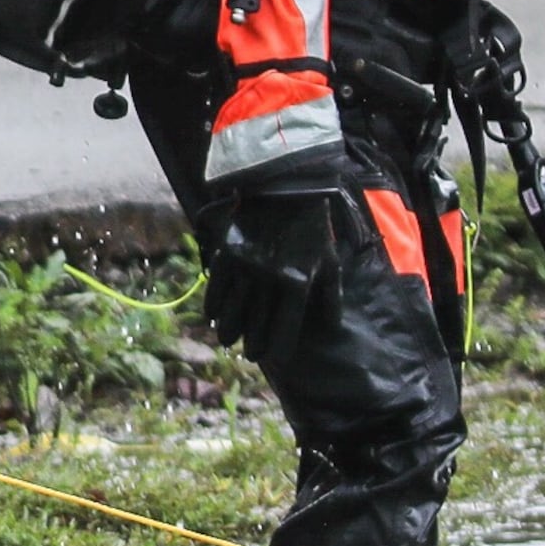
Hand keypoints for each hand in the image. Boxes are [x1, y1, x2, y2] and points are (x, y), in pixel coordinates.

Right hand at [203, 191, 351, 372]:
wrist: (282, 185)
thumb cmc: (311, 224)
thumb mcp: (329, 258)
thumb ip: (331, 294)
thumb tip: (332, 326)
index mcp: (297, 283)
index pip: (285, 327)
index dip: (276, 348)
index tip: (271, 360)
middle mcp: (269, 280)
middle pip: (256, 323)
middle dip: (252, 343)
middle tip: (250, 355)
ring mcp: (245, 266)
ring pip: (232, 309)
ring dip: (229, 329)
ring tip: (227, 340)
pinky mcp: (227, 252)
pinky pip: (216, 285)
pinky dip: (212, 304)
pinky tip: (211, 316)